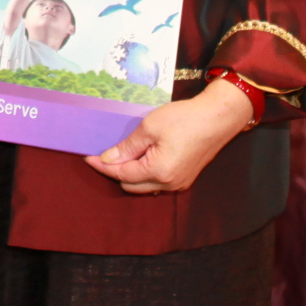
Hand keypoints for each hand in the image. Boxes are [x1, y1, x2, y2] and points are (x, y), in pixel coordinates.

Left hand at [85, 79, 253, 194]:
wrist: (217, 118)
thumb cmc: (184, 119)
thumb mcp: (150, 127)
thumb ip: (127, 147)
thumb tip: (108, 159)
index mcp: (158, 172)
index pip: (121, 174)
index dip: (102, 166)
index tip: (87, 158)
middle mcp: (168, 184)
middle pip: (131, 185)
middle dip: (115, 172)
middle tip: (103, 155)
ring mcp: (179, 184)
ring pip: (144, 187)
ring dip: (130, 174)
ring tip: (121, 155)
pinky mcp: (185, 178)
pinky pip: (157, 183)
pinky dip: (145, 174)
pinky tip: (141, 158)